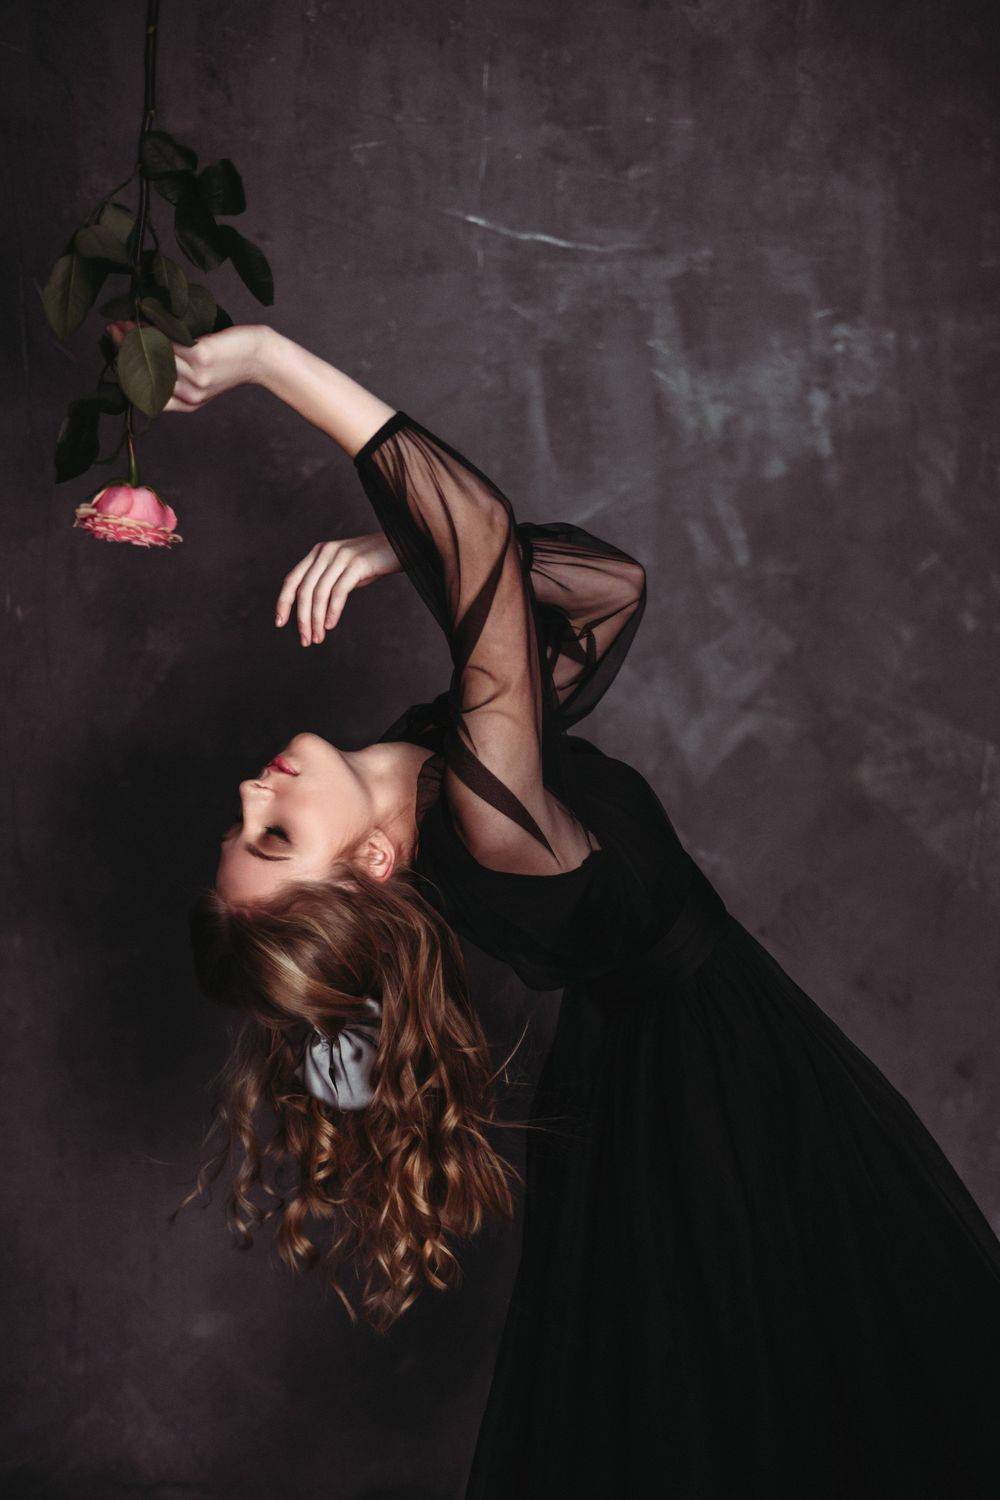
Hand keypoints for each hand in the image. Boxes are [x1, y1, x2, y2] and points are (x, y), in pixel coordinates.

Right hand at [104, 320, 266, 411]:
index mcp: (188, 403)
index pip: (148, 396)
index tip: (116, 355)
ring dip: (133, 335)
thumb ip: (178, 374)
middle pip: (147, 372)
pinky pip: (168, 341)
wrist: (261, 355)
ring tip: (123, 321)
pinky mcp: (201, 357)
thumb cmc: (231, 360)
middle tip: (112, 329)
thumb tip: (143, 351)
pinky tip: (144, 318)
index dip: (128, 376)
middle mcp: (191, 394)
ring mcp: (196, 377)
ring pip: (154, 355)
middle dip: (124, 349)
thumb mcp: (202, 376)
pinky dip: (152, 328)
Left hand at [275, 534, 401, 645]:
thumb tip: (314, 610)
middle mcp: (325, 552)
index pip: (292, 579)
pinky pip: (339, 591)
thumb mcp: (346, 570)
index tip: (280, 623)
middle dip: (302, 618)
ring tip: (318, 638)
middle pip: (303, 590)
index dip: (283, 602)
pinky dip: (332, 611)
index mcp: (318, 552)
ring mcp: (341, 556)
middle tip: (305, 640)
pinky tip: (331, 625)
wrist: (403, 544)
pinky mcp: (358, 564)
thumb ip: (329, 582)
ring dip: (316, 620)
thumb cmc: (375, 561)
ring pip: (319, 593)